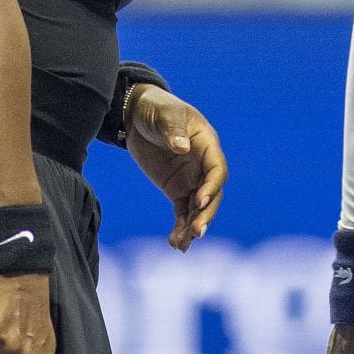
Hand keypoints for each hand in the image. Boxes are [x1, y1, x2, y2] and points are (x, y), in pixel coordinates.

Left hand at [123, 85, 226, 250]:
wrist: (137, 114)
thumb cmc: (156, 109)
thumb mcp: (163, 115)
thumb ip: (172, 131)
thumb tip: (182, 148)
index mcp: (206, 145)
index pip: (217, 170)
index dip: (211, 187)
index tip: (199, 201)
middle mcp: (202, 165)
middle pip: (212, 194)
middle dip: (205, 214)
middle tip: (196, 232)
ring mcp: (191, 179)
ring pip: (198, 208)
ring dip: (192, 227)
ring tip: (182, 245)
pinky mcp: (176, 189)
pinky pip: (182, 212)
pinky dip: (180, 227)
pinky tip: (175, 244)